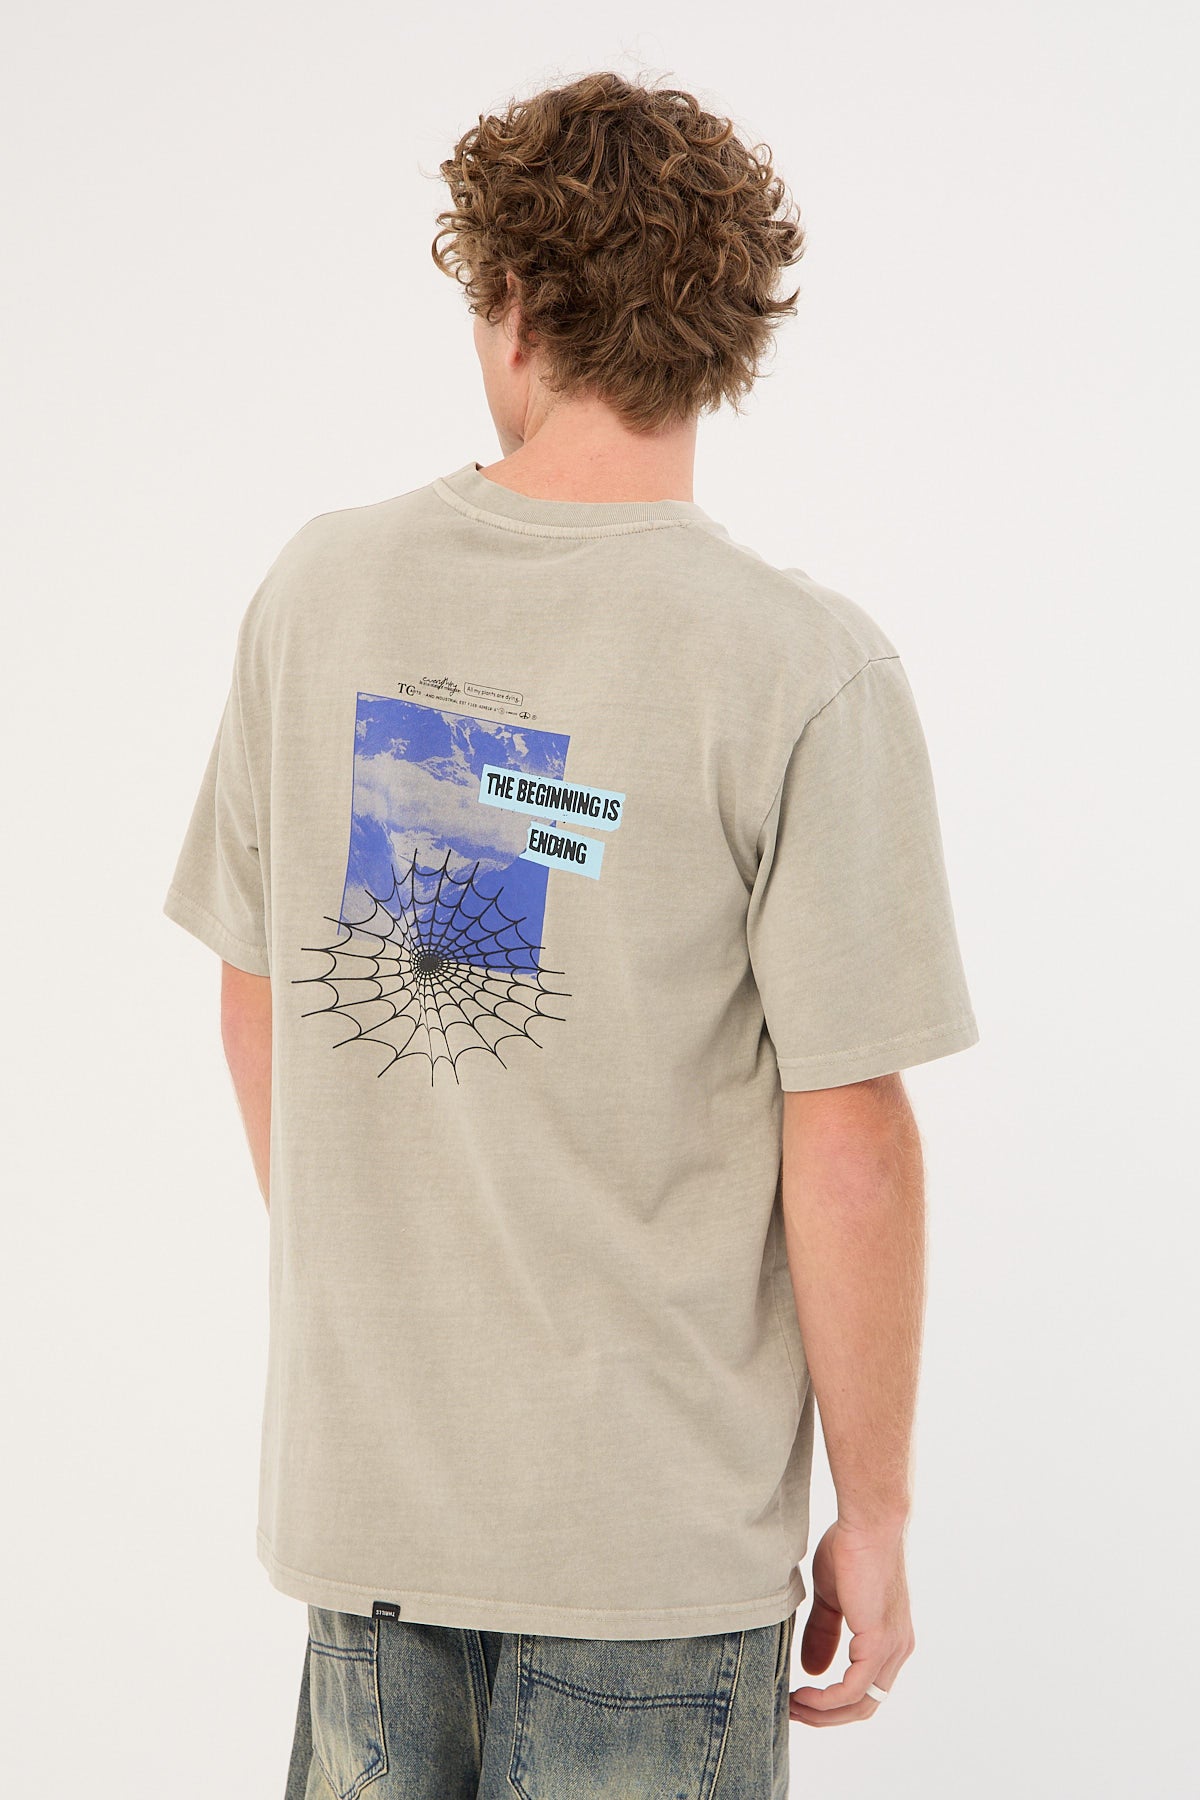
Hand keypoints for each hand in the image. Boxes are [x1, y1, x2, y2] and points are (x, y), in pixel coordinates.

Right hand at [788, 1517, 915, 1725]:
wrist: (866, 1523)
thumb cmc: (850, 1549)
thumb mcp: (832, 1598)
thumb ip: (823, 1632)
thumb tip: (813, 1671)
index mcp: (889, 1640)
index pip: (865, 1688)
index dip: (834, 1702)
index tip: (801, 1700)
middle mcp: (897, 1650)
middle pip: (864, 1705)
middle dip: (826, 1716)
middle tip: (792, 1712)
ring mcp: (891, 1649)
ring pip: (860, 1703)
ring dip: (823, 1713)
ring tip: (792, 1707)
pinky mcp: (879, 1642)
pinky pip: (852, 1689)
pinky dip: (826, 1700)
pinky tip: (802, 1695)